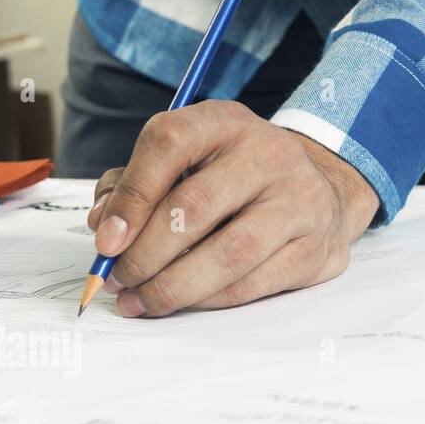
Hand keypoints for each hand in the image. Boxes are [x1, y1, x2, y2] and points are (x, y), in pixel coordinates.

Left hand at [87, 100, 378, 315]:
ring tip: (142, 300)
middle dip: (145, 254)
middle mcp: (271, 153)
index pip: (170, 143)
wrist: (320, 192)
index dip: (131, 195)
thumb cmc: (235, 179)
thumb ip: (136, 185)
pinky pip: (253, 284)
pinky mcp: (316, 247)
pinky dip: (208, 300)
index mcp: (226, 122)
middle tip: (119, 280)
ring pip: (229, 253)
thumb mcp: (188, 161)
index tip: (106, 241)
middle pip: (196, 205)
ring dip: (174, 286)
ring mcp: (302, 200)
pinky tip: (186, 301)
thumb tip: (104, 226)